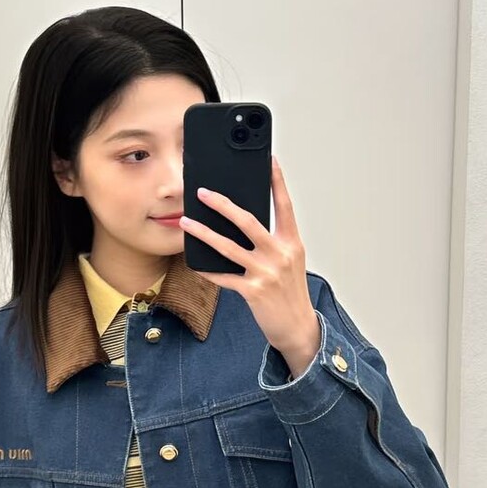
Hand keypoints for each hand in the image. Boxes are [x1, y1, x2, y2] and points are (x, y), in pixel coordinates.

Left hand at [179, 155, 319, 373]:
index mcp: (292, 243)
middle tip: (203, 192)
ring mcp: (266, 273)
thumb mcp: (289, 262)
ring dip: (205, 233)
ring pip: (229, 248)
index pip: (284, 206)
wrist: (298, 328)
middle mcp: (280, 254)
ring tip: (188, 222)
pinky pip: (224, 277)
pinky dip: (208, 269)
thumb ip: (272, 242)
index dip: (277, 181)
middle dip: (223, 204)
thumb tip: (244, 223)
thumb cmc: (290, 293)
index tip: (269, 160)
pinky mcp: (253, 291)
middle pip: (249, 221)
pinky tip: (194, 262)